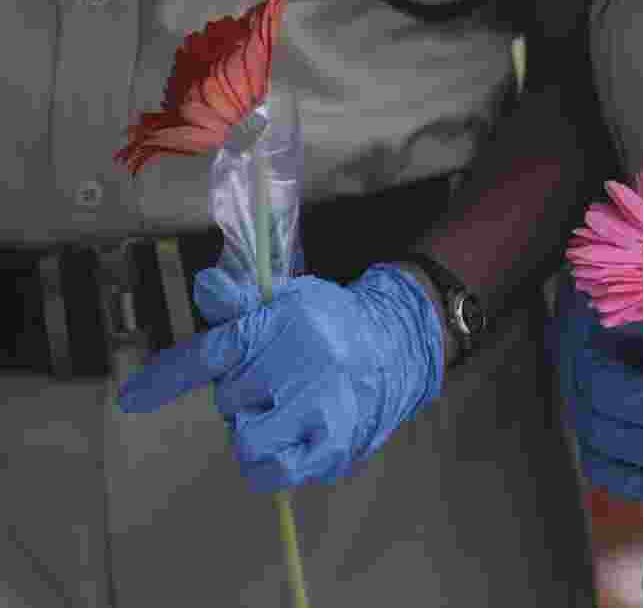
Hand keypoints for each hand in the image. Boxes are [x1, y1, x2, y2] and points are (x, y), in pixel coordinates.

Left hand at [118, 264, 444, 492]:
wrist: (398, 346)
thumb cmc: (330, 323)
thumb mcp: (287, 299)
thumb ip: (240, 300)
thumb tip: (204, 284)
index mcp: (276, 324)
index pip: (208, 354)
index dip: (164, 378)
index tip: (131, 400)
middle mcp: (293, 364)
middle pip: (227, 401)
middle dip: (242, 397)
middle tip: (273, 385)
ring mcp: (314, 405)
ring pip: (246, 441)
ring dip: (256, 431)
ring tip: (282, 416)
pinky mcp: (333, 441)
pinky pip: (277, 471)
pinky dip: (271, 468)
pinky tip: (287, 449)